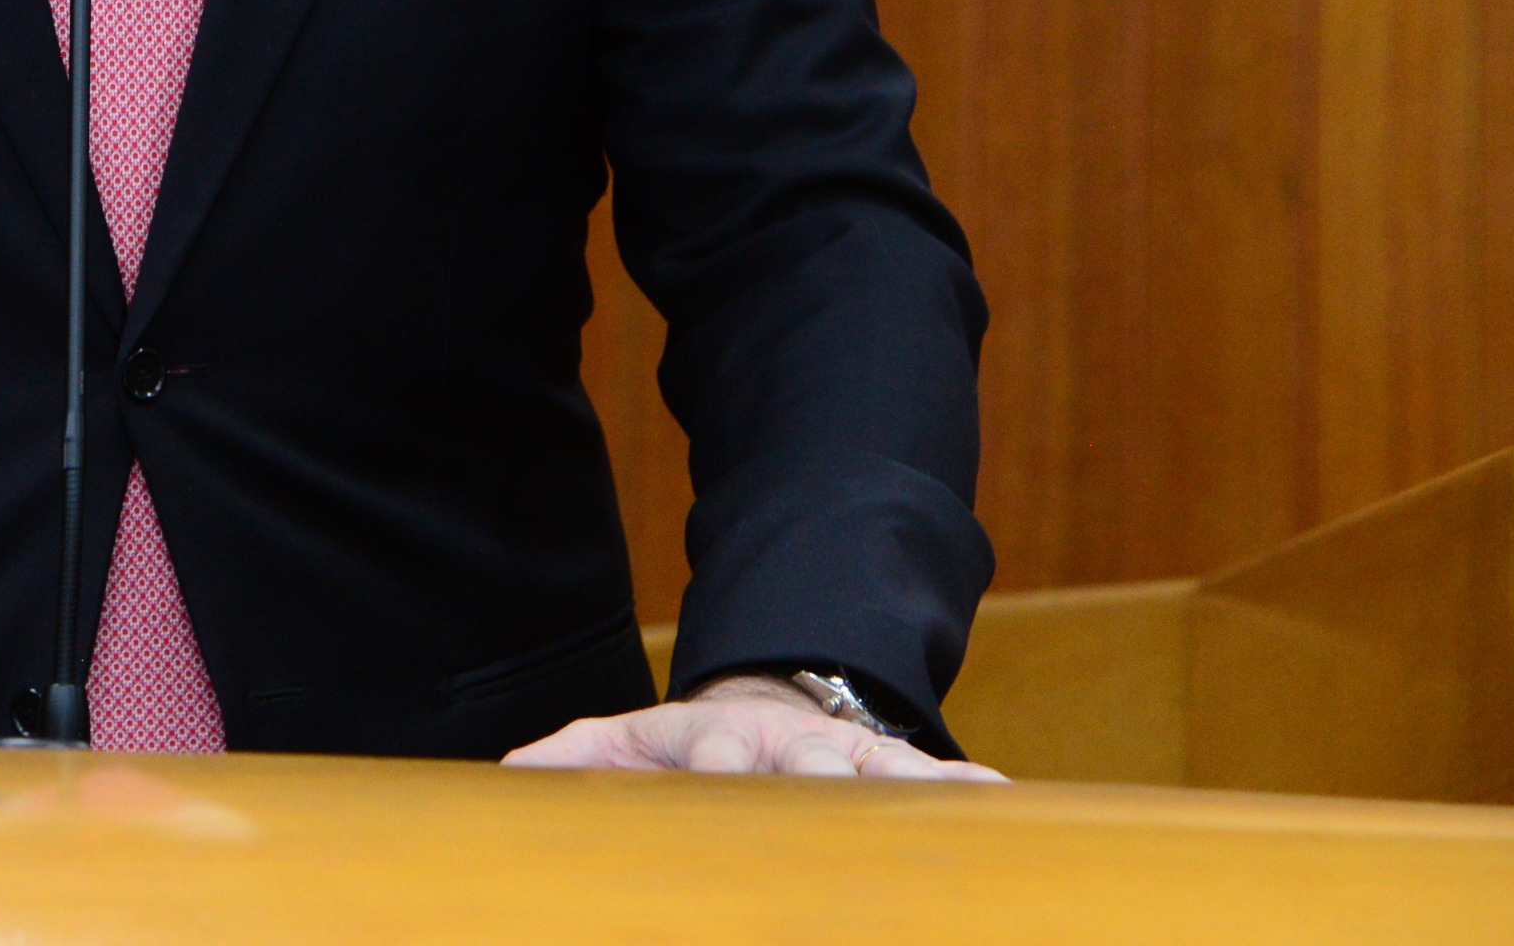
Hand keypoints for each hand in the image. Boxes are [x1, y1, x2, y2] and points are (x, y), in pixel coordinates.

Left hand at [504, 672, 1006, 778]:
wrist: (760, 712)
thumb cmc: (682, 757)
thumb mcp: (621, 747)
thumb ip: (572, 762)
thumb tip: (509, 779)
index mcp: (715, 744)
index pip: (713, 750)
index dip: (714, 760)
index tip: (717, 771)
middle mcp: (785, 747)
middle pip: (807, 759)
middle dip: (819, 773)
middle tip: (830, 786)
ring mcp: (843, 757)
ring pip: (876, 768)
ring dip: (901, 783)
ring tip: (947, 798)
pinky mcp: (891, 771)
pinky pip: (934, 778)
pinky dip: (970, 787)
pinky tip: (1004, 801)